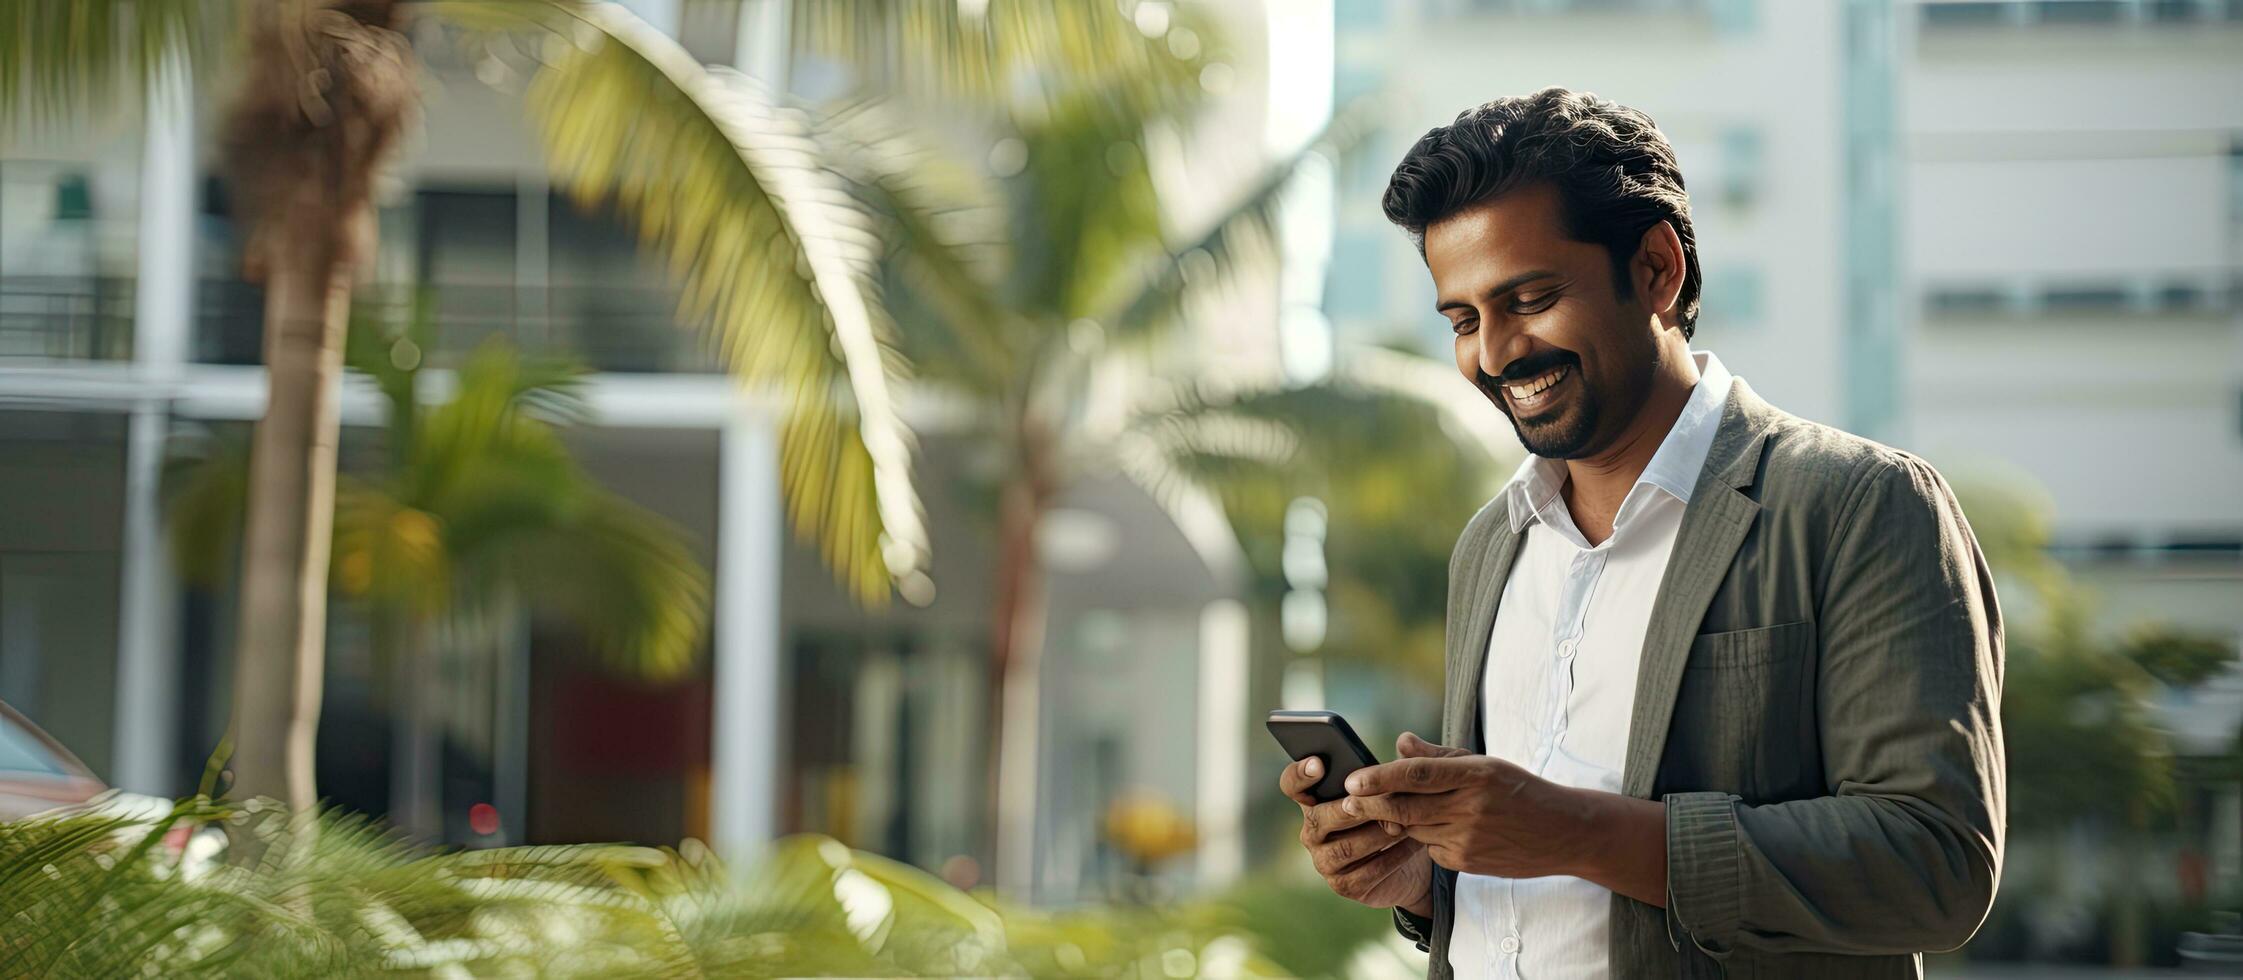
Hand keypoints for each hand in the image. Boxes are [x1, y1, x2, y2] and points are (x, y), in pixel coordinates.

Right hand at [1280, 750, 1431, 912]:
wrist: (1412, 863)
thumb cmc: (1393, 814)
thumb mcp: (1390, 790)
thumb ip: (1392, 769)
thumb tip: (1406, 740)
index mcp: (1314, 800)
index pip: (1291, 784)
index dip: (1300, 774)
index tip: (1319, 764)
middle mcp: (1312, 831)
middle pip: (1319, 817)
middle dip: (1350, 808)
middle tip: (1374, 800)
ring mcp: (1324, 861)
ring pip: (1345, 847)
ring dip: (1376, 833)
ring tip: (1404, 822)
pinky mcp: (1344, 886)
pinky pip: (1367, 871)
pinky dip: (1392, 856)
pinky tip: (1413, 843)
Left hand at [1340, 732, 1595, 879]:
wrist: (1563, 833)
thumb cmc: (1520, 790)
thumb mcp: (1486, 764)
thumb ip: (1439, 756)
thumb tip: (1399, 743)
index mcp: (1476, 774)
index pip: (1416, 774)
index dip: (1380, 777)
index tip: (1352, 779)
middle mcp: (1470, 807)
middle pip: (1405, 808)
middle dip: (1369, 805)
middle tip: (1344, 800)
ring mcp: (1468, 838)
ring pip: (1413, 829)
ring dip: (1393, 821)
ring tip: (1378, 809)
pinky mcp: (1466, 862)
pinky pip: (1429, 848)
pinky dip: (1423, 837)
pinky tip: (1433, 829)